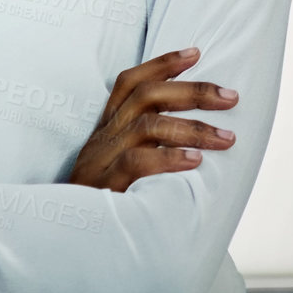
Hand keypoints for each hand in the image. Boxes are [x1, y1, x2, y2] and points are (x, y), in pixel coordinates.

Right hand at [66, 48, 236, 192]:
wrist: (60, 240)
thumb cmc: (100, 205)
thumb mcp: (117, 170)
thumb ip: (145, 151)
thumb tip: (196, 143)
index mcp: (107, 130)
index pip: (130, 83)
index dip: (161, 64)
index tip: (195, 52)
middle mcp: (104, 138)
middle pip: (146, 97)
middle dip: (192, 91)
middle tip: (232, 97)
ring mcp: (102, 160)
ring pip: (147, 126)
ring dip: (192, 128)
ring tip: (227, 138)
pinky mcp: (105, 186)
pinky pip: (136, 162)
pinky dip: (168, 158)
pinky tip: (196, 161)